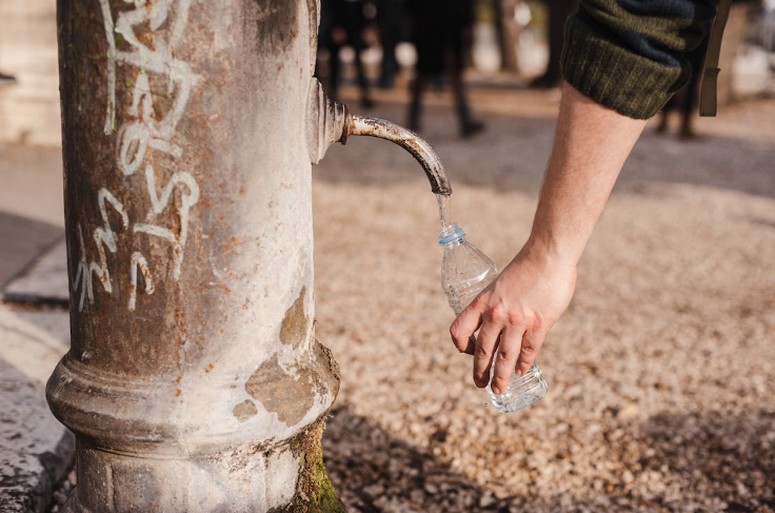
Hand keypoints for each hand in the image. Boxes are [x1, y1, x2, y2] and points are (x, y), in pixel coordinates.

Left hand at [449, 242, 576, 393]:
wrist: (548, 255)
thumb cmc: (526, 267)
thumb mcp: (499, 284)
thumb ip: (498, 305)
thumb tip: (503, 324)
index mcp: (482, 302)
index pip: (459, 330)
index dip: (460, 345)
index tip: (468, 351)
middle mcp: (496, 314)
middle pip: (482, 351)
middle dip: (480, 371)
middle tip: (480, 384)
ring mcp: (517, 321)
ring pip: (504, 357)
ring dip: (500, 376)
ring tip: (498, 389)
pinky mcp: (539, 324)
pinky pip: (528, 351)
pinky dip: (523, 364)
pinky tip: (521, 371)